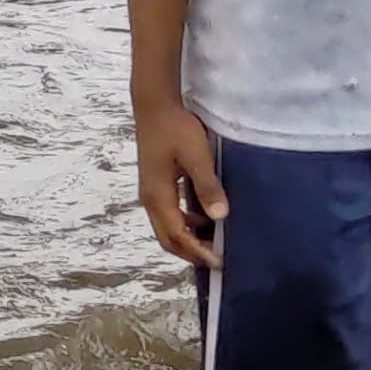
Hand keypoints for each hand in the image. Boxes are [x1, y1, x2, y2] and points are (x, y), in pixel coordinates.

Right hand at [134, 98, 226, 268]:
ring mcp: (151, 193)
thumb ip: (207, 186)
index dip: (197, 251)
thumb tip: (220, 216)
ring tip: (215, 243)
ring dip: (188, 240)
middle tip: (217, 262)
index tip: (220, 262)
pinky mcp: (156, 185)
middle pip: (166, 238)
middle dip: (190, 253)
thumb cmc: (176, 129)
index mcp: (157, 195)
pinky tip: (206, 220)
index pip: (176, 234)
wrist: (155, 107)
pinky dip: (186, 225)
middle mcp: (150, 199)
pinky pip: (169, 215)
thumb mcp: (196, 156)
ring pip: (167, 228)